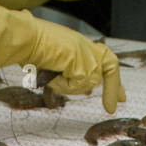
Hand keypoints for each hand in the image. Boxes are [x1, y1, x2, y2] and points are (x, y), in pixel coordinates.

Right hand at [0, 0, 124, 111]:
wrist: (25, 37)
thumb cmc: (29, 46)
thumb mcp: (53, 61)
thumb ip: (70, 72)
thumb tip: (84, 88)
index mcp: (80, 45)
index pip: (104, 62)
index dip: (113, 80)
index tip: (121, 96)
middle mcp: (87, 47)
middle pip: (107, 72)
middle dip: (112, 90)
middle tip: (112, 108)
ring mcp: (87, 55)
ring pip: (84, 86)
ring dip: (65, 85)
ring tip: (51, 70)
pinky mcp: (83, 64)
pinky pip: (74, 86)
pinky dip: (60, 84)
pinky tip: (52, 69)